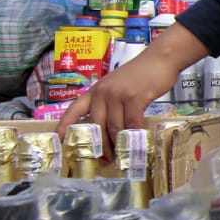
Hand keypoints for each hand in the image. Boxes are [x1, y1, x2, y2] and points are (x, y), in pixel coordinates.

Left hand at [57, 23, 204, 155]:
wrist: (159, 59)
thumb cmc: (140, 75)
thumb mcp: (117, 86)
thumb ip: (110, 103)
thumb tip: (109, 129)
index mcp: (95, 90)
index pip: (74, 109)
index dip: (64, 126)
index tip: (59, 141)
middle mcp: (103, 92)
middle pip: (95, 124)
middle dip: (99, 145)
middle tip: (104, 159)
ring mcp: (118, 95)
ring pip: (113, 126)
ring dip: (117, 144)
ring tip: (121, 155)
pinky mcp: (135, 97)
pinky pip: (132, 123)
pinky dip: (133, 135)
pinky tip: (135, 142)